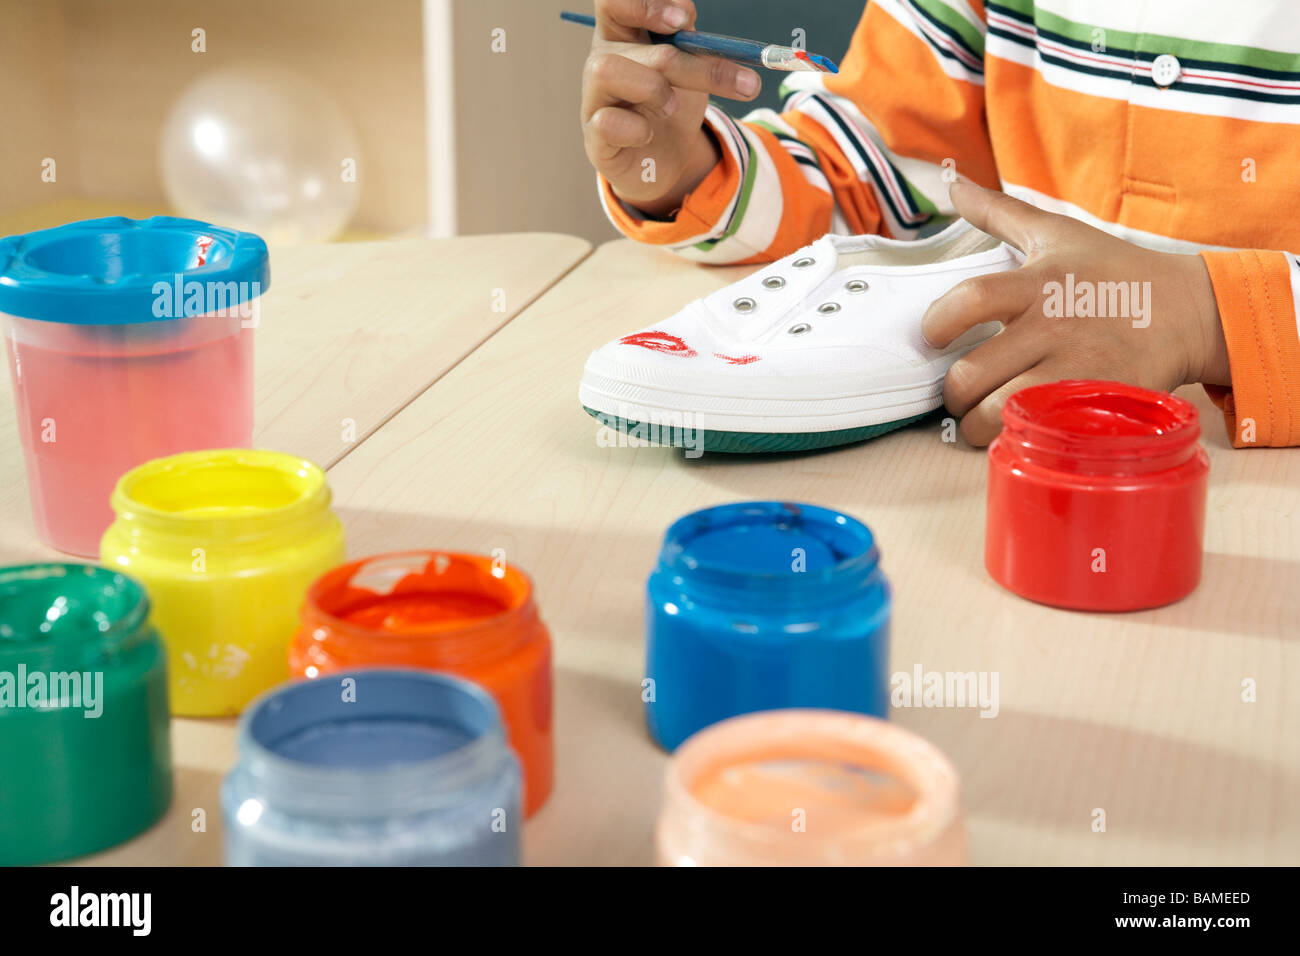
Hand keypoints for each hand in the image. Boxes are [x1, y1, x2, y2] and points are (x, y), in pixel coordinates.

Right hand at [581, 0, 760, 216]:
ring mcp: (594, 97)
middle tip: (739, 83)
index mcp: (624, 34)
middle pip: (631, 39)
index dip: (645, 4)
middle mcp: (602, 59)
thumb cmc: (673, 105)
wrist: (664, 160)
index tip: (684, 20)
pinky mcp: (595, 137)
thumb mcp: (693, 68)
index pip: (614, 2)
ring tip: (672, 107)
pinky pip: (606, 122)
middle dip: (687, 62)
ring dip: (653, 88)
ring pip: (607, 70)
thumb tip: (717, 39)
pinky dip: (636, 129)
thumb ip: (696, 45)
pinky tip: (647, 134)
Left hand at [922, 182, 1231, 445]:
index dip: (937, 324)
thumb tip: (954, 184)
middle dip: (953, 394)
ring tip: (977, 421)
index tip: (934, 337)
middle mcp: (1052, 326)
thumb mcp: (1058, 233)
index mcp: (1037, 284)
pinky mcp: (1096, 402)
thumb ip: (1000, 213)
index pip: (968, 301)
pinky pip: (1041, 430)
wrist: (1189, 311)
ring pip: (999, 412)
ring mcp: (1075, 368)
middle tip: (956, 395)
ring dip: (976, 426)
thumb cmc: (1114, 272)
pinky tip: (1016, 430)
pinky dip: (1020, 437)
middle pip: (973, 373)